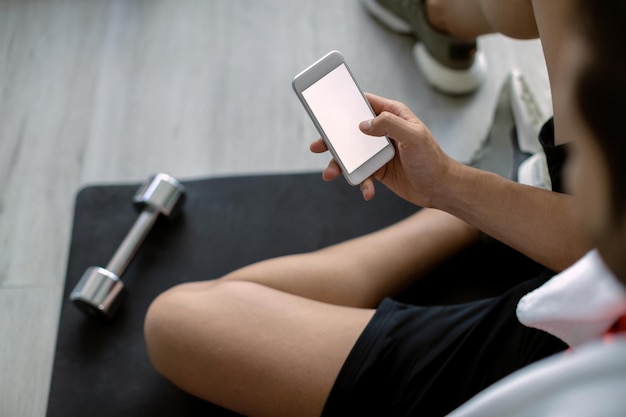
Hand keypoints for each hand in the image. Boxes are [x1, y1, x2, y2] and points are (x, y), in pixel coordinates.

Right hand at [310, 93, 457, 204]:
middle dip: (332, 140)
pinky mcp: (378, 170)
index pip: (365, 103)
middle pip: (351, 130)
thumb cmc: (431, 159)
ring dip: (340, 165)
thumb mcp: (414, 136)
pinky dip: (361, 183)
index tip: (327, 108)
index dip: (346, 103)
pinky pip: (362, 174)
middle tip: (316, 146)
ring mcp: (379, 151)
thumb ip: (389, 125)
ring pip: (351, 155)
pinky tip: (367, 192)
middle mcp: (383, 131)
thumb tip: (363, 125)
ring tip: (331, 175)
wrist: (440, 189)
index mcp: (393, 115)